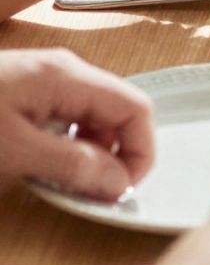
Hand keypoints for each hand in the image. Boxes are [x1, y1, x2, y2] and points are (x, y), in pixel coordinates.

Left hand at [0, 49, 154, 200]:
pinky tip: (46, 165)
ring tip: (65, 182)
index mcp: (67, 77)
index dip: (141, 151)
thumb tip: (120, 182)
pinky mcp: (32, 91)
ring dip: (93, 153)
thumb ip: (70, 165)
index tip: (123, 188)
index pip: (135, 107)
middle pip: (118, 112)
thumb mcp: (14, 150)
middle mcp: (65, 71)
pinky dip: (71, 146)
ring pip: (95, 117)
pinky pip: (71, 118)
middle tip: (94, 193)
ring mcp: (49, 79)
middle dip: (117, 155)